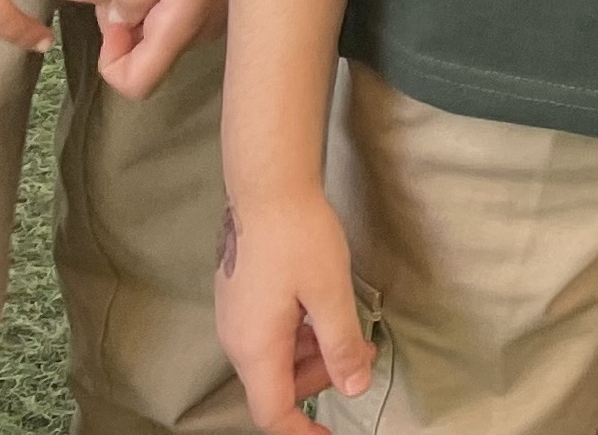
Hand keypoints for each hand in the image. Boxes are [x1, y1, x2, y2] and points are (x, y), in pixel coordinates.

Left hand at [99, 0, 233, 94]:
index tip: (116, 17)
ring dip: (143, 7)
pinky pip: (179, 16)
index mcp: (181, 30)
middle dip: (124, 25)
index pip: (136, 85)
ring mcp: (212, 24)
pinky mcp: (220, 6)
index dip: (111, 61)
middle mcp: (197, 37)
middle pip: (146, 58)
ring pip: (161, 34)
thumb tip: (119, 19)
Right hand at [217, 188, 374, 432]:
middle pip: (275, 385)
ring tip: (350, 331)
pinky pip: (269, 336)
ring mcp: (235, 319)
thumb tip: (355, 386)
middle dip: (319, 379)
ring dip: (312, 354)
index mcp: (256, 348)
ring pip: (274, 359)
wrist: (265, 187)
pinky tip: (323, 310)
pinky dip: (299, 334)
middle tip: (362, 353)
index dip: (301, 431)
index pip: (273, 412)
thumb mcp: (330, 292)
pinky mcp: (239, 299)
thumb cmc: (298, 238)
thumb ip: (342, 344)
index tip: (330, 434)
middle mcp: (237, 340)